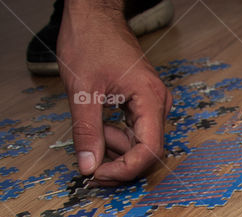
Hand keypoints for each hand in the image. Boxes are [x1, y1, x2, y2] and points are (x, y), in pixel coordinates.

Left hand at [58, 1, 170, 183]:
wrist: (94, 14)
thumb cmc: (91, 40)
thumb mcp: (82, 90)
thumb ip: (87, 131)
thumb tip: (89, 165)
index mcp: (150, 99)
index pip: (149, 150)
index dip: (126, 168)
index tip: (100, 175)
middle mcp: (158, 103)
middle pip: (146, 150)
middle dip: (118, 160)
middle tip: (90, 163)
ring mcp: (152, 103)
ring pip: (139, 142)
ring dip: (114, 146)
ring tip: (91, 131)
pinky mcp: (143, 103)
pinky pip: (135, 130)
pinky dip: (116, 136)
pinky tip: (100, 127)